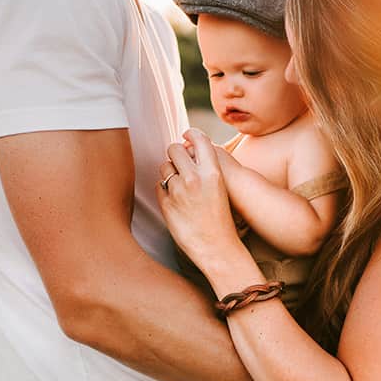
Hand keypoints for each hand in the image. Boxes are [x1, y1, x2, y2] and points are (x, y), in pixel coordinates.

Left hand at [157, 129, 241, 268]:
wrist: (217, 247)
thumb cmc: (221, 217)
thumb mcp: (220, 187)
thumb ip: (206, 167)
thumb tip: (187, 148)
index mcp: (212, 172)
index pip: (199, 139)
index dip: (191, 134)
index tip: (186, 135)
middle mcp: (194, 179)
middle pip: (174, 148)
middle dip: (175, 153)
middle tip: (180, 162)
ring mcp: (178, 191)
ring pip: (164, 167)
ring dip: (169, 172)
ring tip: (180, 185)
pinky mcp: (166, 204)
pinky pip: (159, 186)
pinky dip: (164, 190)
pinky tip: (176, 201)